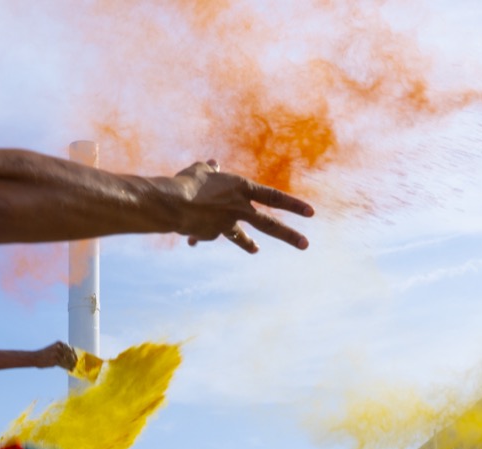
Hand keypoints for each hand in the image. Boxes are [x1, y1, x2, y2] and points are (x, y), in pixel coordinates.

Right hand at [40, 341, 76, 370]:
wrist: (35, 357)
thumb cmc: (45, 354)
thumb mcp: (53, 349)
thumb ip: (62, 351)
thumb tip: (71, 356)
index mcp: (59, 343)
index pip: (70, 349)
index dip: (74, 355)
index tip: (76, 359)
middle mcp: (58, 347)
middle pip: (69, 355)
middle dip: (73, 360)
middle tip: (76, 364)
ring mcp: (57, 354)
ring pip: (67, 360)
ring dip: (71, 364)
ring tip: (73, 367)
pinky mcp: (55, 360)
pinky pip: (63, 364)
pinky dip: (67, 367)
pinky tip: (69, 369)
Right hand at [172, 160, 312, 252]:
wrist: (170, 205)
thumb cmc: (186, 182)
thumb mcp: (199, 170)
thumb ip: (210, 170)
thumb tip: (213, 164)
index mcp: (240, 188)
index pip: (273, 197)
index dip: (293, 204)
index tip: (311, 212)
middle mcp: (238, 209)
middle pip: (269, 224)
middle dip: (289, 235)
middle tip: (305, 244)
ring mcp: (226, 225)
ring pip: (241, 237)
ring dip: (249, 244)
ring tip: (256, 250)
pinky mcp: (210, 235)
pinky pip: (206, 234)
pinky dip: (199, 234)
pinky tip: (190, 238)